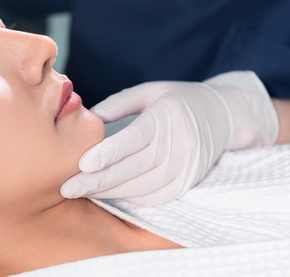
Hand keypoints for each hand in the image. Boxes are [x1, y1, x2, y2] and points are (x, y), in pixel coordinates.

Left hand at [60, 71, 278, 205]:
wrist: (222, 116)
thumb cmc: (176, 100)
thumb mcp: (148, 91)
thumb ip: (117, 104)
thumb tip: (84, 119)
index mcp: (167, 116)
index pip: (135, 139)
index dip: (109, 153)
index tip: (83, 163)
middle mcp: (179, 144)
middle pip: (134, 169)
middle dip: (98, 181)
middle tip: (67, 188)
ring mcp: (186, 167)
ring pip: (142, 187)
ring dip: (109, 192)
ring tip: (80, 191)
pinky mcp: (187, 183)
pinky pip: (154, 197)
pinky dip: (129, 197)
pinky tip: (108, 192)